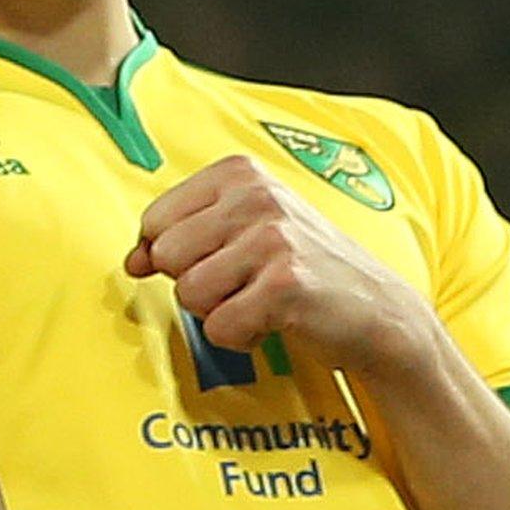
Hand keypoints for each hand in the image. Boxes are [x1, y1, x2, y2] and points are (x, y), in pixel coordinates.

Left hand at [124, 154, 428, 375]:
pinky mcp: (285, 284)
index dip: (176, 256)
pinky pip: (219, 327)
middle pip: (166, 257)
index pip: (155, 220)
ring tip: (261, 300)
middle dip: (197, 283)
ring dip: (220, 312)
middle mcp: (255, 194)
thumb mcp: (243, 231)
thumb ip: (181, 236)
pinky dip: (241, 337)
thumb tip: (132, 261)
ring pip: (188, 294)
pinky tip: (276, 321)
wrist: (377, 309)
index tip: (220, 261)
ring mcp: (273, 237)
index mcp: (239, 172)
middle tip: (246, 283)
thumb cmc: (301, 268)